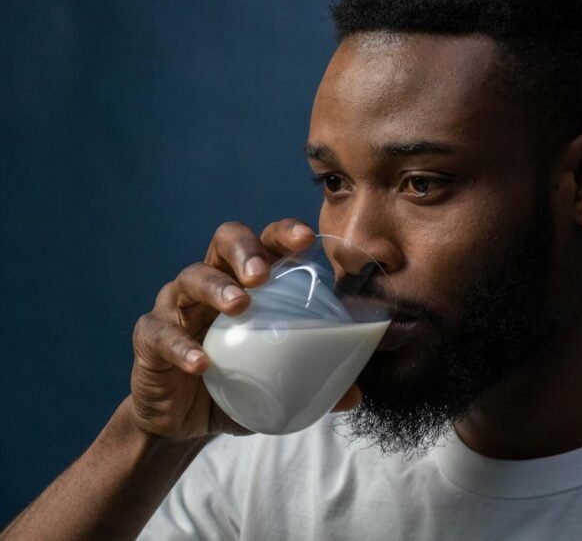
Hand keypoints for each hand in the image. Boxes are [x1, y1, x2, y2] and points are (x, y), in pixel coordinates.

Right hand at [128, 219, 362, 439]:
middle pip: (225, 241)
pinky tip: (200, 363)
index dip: (284, 233)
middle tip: (263, 275)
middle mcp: (212, 281)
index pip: (267, 242)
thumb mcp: (278, 384)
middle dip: (246, 250)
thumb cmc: (238, 384)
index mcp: (248, 281)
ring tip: (239, 305)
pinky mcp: (150, 337)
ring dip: (216, 288)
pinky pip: (160, 332)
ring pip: (191, 278)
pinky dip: (181, 346)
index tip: (306, 239)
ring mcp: (178, 305)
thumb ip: (314, 383)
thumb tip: (356, 395)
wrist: (184, 422)